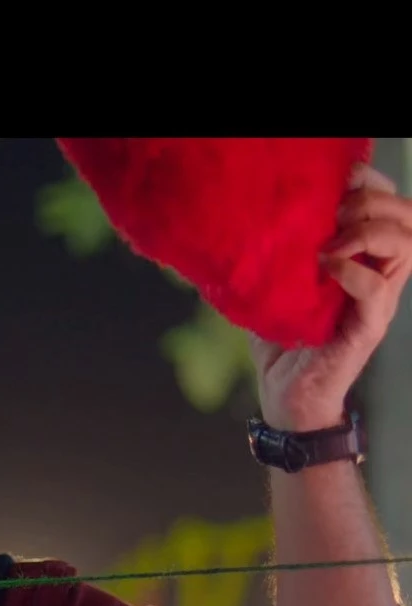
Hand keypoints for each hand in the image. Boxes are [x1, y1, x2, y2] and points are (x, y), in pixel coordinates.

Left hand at [253, 164, 411, 431]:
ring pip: (405, 245)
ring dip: (368, 231)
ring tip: (331, 241)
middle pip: (406, 219)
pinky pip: (376, 287)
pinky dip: (352, 270)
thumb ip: (271, 259)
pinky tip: (325, 266)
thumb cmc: (282, 344)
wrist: (286, 397)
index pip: (389, 210)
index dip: (372, 187)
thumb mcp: (274, 290)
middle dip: (373, 203)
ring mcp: (377, 301)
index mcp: (362, 262)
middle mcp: (379, 276)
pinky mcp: (367, 326)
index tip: (339, 183)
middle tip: (335, 212)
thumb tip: (235, 229)